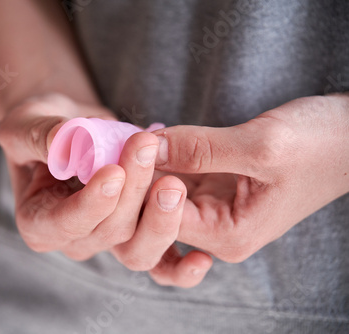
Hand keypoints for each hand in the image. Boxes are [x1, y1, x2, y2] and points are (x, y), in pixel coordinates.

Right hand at [0, 94, 190, 275]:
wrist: (72, 130)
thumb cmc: (42, 127)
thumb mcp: (27, 124)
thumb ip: (41, 135)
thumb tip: (66, 141)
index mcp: (39, 221)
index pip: (65, 223)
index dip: (90, 204)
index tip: (114, 172)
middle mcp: (75, 239)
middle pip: (109, 233)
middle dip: (133, 194)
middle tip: (148, 149)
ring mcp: (109, 240)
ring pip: (139, 247)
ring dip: (161, 217)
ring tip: (175, 182)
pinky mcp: (137, 235)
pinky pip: (162, 263)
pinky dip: (181, 267)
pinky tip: (201, 258)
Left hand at [148, 94, 348, 286]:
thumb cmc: (320, 145)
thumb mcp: (261, 146)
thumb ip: (201, 148)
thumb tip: (150, 146)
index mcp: (229, 235)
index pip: (162, 222)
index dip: (140, 186)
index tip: (130, 147)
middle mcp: (215, 230)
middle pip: (153, 221)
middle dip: (135, 186)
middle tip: (127, 144)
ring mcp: (211, 209)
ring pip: (157, 201)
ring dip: (143, 173)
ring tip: (134, 140)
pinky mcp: (212, 187)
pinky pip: (172, 180)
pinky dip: (159, 162)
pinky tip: (152, 139)